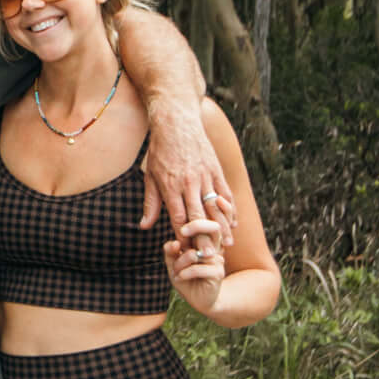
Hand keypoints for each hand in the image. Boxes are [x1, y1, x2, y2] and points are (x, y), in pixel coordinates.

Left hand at [141, 101, 235, 244]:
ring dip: (222, 227)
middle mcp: (189, 183)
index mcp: (171, 186)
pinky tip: (233, 222)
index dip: (185, 237)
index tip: (189, 252)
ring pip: (216, 207)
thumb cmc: (159, 151)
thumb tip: (144, 227)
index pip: (180, 218)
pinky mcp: (216, 170)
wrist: (176, 122)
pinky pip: (225, 193)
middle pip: (200, 216)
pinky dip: (230, 209)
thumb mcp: (150, 176)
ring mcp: (205, 176)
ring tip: (227, 245)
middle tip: (211, 256)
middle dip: (205, 237)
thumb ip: (151, 203)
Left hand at [163, 223, 228, 315]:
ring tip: (176, 271)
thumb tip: (173, 242)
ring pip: (194, 254)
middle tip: (182, 233)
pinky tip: (180, 278)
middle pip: (213, 228)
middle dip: (196, 226)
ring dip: (180, 262)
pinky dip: (184, 273)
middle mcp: (213, 249)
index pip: (206, 223)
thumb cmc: (186, 279)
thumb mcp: (173, 264)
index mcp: (203, 242)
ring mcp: (217, 260)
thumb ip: (171, 252)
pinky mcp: (218, 273)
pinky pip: (197, 268)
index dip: (197, 220)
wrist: (199, 301)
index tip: (181, 230)